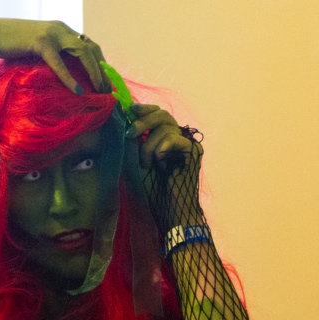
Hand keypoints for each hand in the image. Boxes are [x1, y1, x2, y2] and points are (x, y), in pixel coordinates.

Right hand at [0, 18, 108, 92]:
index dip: (100, 62)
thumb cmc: (10, 44)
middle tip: (108, 88)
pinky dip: (70, 78)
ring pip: (82, 52)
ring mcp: (52, 34)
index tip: (106, 79)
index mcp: (62, 29)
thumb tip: (67, 72)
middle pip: (91, 48)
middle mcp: (61, 28)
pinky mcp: (41, 42)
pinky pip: (60, 63)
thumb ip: (53, 54)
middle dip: (102, 69)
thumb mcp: (37, 47)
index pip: (89, 44)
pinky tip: (77, 91)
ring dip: (94, 72)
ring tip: (99, 90)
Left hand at [125, 104, 204, 224]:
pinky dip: (162, 147)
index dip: (145, 109)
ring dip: (150, 145)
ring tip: (147, 164)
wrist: (168, 210)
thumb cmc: (152, 190)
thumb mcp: (135, 160)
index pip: (158, 114)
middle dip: (143, 122)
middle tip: (130, 134)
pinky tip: (160, 163)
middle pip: (163, 115)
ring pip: (166, 127)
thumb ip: (132, 141)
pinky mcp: (194, 151)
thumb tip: (124, 117)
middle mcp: (178, 139)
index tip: (130, 111)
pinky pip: (175, 138)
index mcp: (165, 139)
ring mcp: (187, 144)